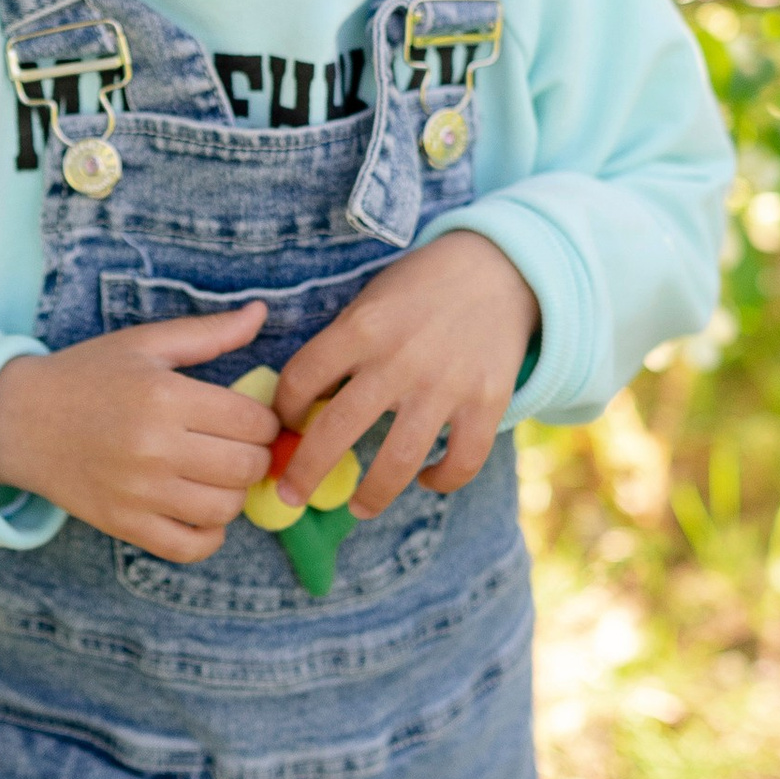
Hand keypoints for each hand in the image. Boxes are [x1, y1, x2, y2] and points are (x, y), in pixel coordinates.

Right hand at [0, 301, 278, 562]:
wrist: (17, 420)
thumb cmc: (86, 376)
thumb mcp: (144, 344)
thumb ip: (209, 333)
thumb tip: (261, 312)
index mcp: (165, 397)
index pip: (253, 422)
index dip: (265, 420)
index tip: (250, 418)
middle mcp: (155, 448)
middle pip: (246, 467)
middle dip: (254, 456)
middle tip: (236, 446)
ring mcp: (139, 492)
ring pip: (225, 508)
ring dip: (234, 493)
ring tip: (217, 475)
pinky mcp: (124, 525)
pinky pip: (191, 547)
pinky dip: (209, 535)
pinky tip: (200, 510)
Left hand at [272, 231, 538, 521]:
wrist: (497, 269)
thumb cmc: (420, 288)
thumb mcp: (370, 301)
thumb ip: (341, 347)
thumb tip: (305, 404)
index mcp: (361, 327)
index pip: (300, 379)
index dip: (282, 411)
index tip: (282, 428)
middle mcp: (399, 360)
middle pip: (335, 431)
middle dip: (305, 472)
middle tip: (291, 494)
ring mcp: (445, 385)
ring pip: (397, 461)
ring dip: (371, 495)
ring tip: (357, 509)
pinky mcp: (487, 402)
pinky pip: (461, 461)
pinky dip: (441, 480)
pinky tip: (425, 480)